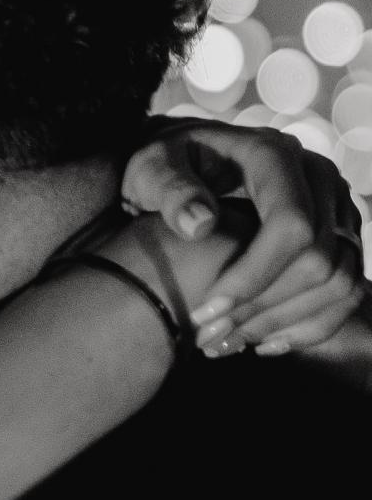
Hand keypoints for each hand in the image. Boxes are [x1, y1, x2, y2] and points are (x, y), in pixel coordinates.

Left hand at [121, 122, 365, 355]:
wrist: (191, 160)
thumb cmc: (168, 164)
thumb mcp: (152, 167)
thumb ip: (169, 188)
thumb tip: (201, 224)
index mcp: (276, 156)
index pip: (291, 225)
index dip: (253, 277)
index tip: (206, 312)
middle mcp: (319, 178)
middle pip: (319, 260)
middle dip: (263, 309)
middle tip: (209, 337)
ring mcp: (336, 208)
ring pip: (340, 281)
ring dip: (285, 324)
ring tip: (229, 343)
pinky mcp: (341, 237)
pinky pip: (347, 291)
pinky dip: (311, 326)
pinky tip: (264, 343)